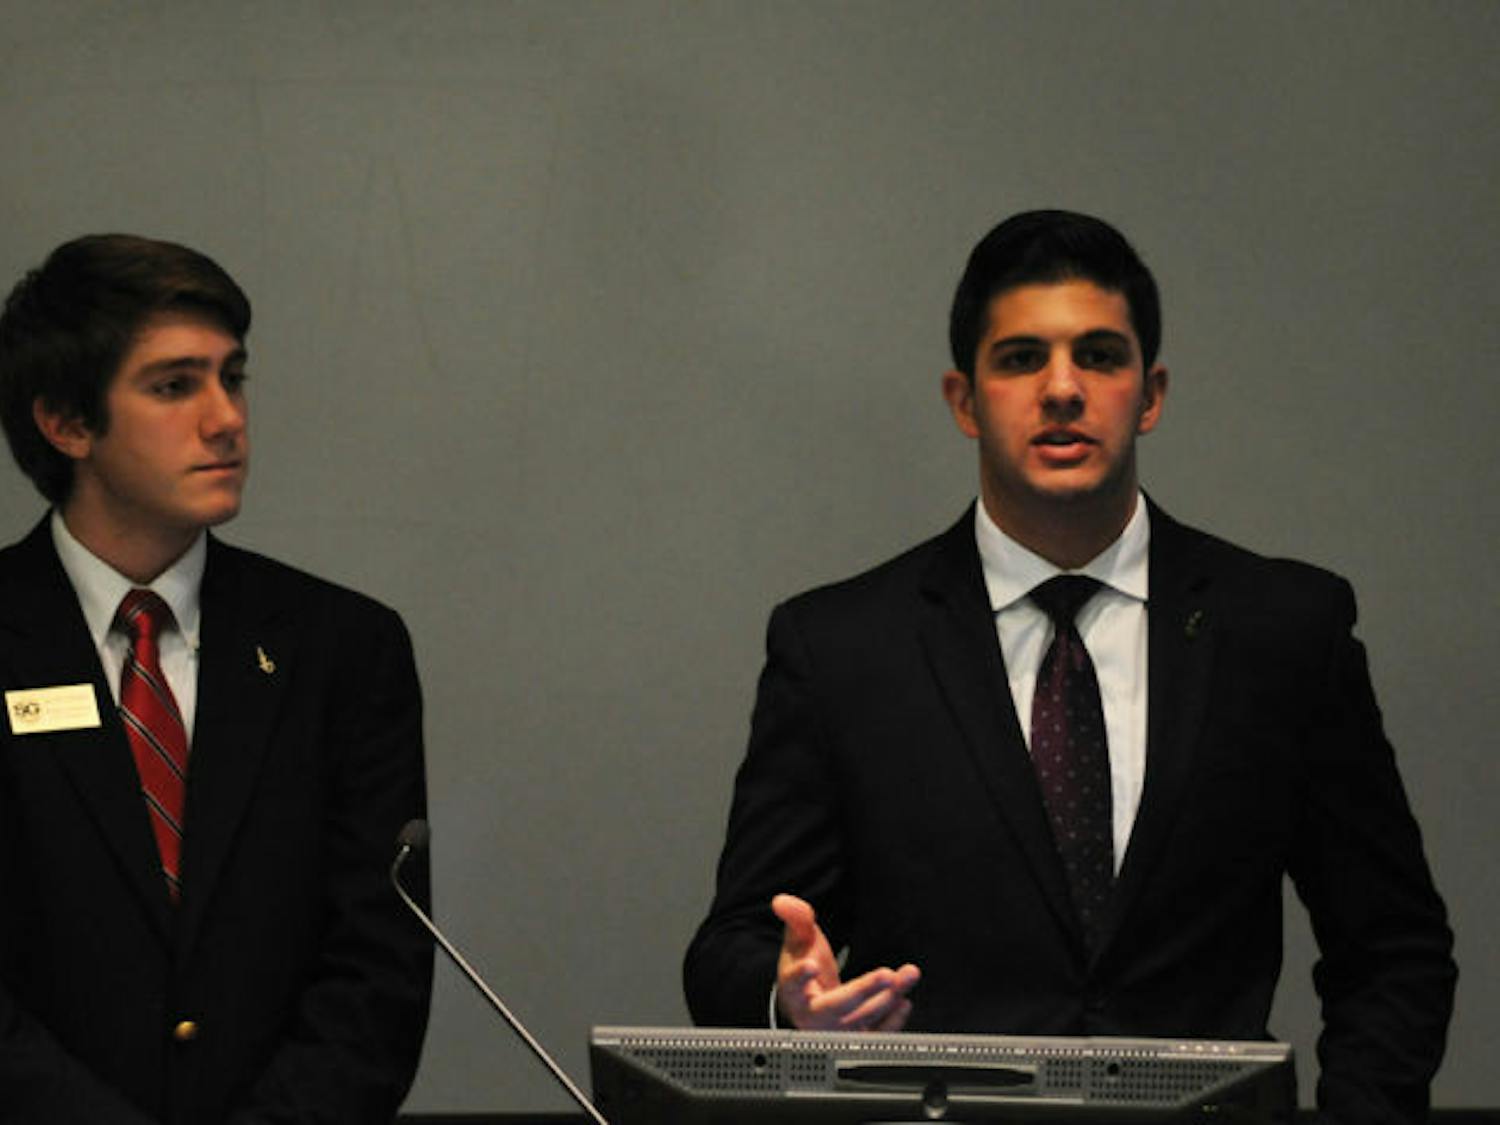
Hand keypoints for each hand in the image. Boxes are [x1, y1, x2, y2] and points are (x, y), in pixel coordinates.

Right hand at [772, 893, 919, 1031]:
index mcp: (793, 992)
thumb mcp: (798, 942)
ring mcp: (835, 1031)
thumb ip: (795, 919)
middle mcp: (813, 1016)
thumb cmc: (804, 966)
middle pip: (837, 1006)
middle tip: (886, 975)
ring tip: (907, 975)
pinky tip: (904, 1000)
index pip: (793, 984)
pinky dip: (892, 1022)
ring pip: (862, 1019)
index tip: (812, 965)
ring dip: (888, 999)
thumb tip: (782, 901)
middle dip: (863, 991)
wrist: (811, 1002)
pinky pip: (875, 1036)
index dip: (801, 976)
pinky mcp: (855, 1039)